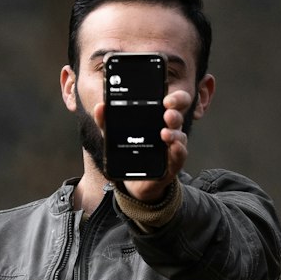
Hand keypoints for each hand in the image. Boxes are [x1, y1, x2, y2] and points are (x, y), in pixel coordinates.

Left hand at [95, 88, 191, 204]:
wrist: (133, 181)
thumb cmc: (130, 153)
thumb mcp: (115, 136)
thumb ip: (106, 122)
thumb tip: (100, 107)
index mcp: (158, 118)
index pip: (173, 102)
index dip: (174, 98)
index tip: (165, 99)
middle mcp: (169, 129)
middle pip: (178, 115)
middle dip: (176, 112)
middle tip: (167, 112)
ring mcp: (172, 146)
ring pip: (180, 135)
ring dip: (174, 133)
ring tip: (164, 133)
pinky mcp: (172, 163)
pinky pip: (180, 155)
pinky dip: (178, 151)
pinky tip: (173, 147)